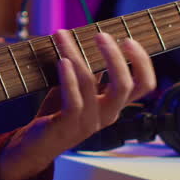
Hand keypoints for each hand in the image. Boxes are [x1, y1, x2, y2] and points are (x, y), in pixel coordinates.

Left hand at [0, 30, 155, 179]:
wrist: (35, 145)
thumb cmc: (57, 112)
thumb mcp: (79, 89)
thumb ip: (91, 71)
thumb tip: (93, 40)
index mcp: (114, 105)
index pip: (144, 85)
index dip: (142, 62)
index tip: (129, 39)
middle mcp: (107, 114)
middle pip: (125, 85)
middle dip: (115, 56)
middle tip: (101, 35)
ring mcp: (88, 122)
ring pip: (91, 84)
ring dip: (76, 54)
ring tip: (62, 35)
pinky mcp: (67, 125)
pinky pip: (73, 100)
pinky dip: (68, 78)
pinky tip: (62, 61)